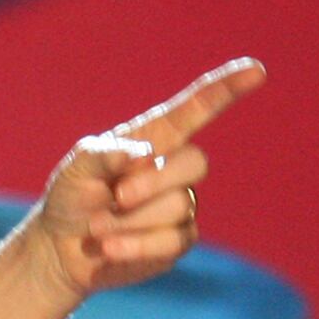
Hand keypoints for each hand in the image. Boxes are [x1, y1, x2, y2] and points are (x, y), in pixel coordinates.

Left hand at [23, 56, 265, 303]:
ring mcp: (181, 205)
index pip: (195, 109)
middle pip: (196, 163)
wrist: (63, 247)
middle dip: (153, 181)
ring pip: (178, 206)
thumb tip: (142, 154)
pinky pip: (172, 240)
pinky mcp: (178, 240)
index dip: (225, 90)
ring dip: (129, 219)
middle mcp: (174, 167)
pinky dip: (135, 245)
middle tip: (116, 196)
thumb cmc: (71, 197)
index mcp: (153, 138)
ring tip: (98, 226)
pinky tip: (109, 248)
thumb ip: (102, 155)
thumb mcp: (74, 169)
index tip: (255, 71)